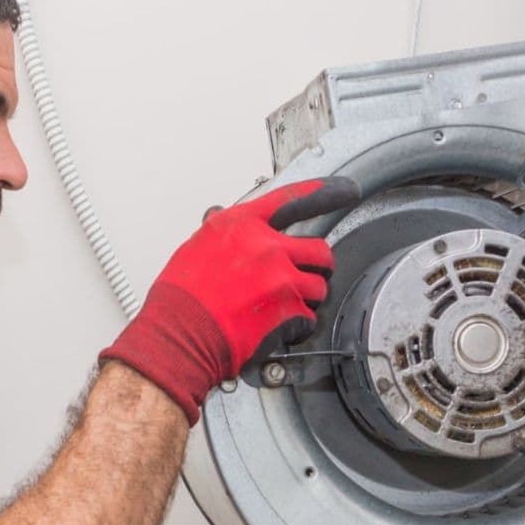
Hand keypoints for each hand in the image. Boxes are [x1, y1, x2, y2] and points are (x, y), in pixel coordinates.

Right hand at [100, 178, 356, 422]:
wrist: (178, 334)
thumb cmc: (180, 298)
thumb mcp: (195, 248)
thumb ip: (220, 233)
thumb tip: (220, 221)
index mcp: (241, 225)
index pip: (291, 200)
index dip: (323, 192)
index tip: (346, 189)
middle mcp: (265, 246)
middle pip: (319, 249)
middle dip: (318, 266)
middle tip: (307, 275)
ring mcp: (280, 278)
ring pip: (319, 286)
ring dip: (307, 299)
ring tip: (282, 308)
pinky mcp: (288, 311)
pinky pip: (309, 318)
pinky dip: (297, 327)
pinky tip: (277, 329)